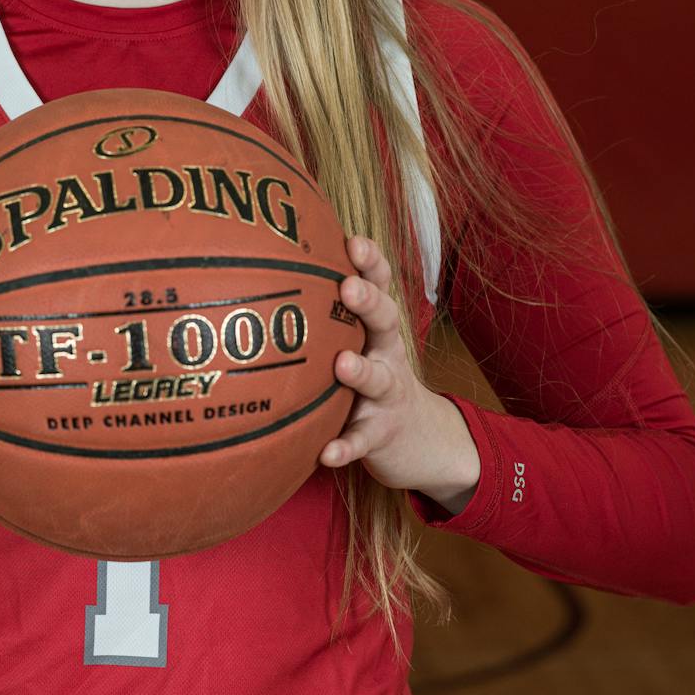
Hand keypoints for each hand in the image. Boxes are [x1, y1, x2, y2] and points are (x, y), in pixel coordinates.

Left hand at [317, 236, 480, 515]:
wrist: (422, 441)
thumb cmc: (373, 379)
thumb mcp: (362, 344)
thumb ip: (331, 315)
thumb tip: (273, 267)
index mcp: (379, 329)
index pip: (380, 287)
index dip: (371, 263)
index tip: (353, 241)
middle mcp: (387, 356)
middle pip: (385, 322)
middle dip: (369, 302)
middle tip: (348, 287)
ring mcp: (387, 396)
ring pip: (378, 380)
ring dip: (361, 372)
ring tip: (342, 364)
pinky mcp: (381, 435)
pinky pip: (361, 441)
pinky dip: (346, 446)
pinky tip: (327, 453)